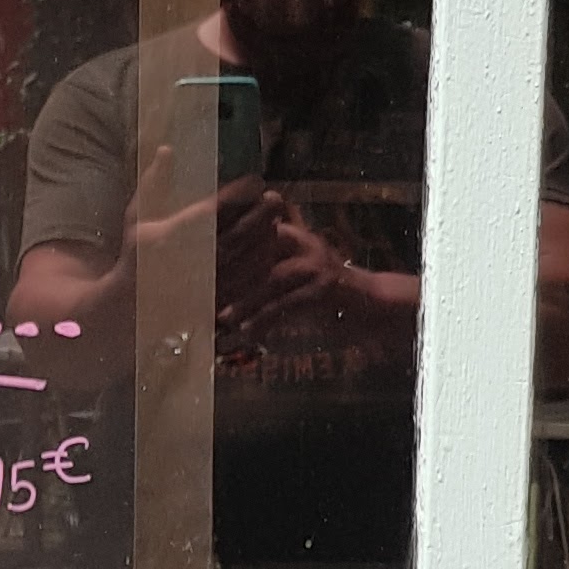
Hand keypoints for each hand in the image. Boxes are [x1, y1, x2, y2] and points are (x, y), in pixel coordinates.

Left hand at [214, 184, 356, 345]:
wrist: (372, 304)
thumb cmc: (325, 295)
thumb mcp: (292, 276)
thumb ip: (262, 275)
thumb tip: (219, 287)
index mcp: (289, 235)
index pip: (248, 235)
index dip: (223, 252)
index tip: (196, 269)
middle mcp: (300, 243)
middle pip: (254, 255)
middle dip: (228, 279)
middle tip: (201, 297)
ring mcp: (314, 264)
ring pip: (269, 280)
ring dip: (244, 301)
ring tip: (221, 318)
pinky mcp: (324, 289)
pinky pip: (286, 304)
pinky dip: (265, 319)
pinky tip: (247, 332)